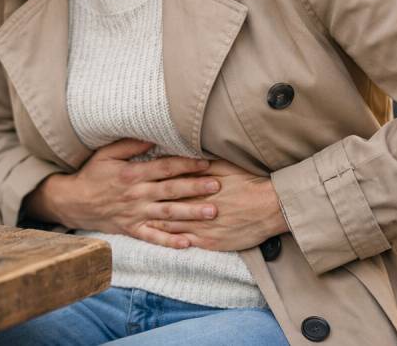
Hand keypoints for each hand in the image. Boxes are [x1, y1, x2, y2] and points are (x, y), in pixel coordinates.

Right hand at [25, 139, 221, 248]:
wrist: (74, 202)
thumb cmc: (93, 174)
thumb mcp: (106, 153)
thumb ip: (130, 144)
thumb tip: (152, 134)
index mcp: (132, 174)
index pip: (164, 168)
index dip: (186, 164)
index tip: (206, 163)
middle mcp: (136, 195)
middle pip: (170, 190)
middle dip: (195, 188)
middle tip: (218, 186)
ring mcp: (135, 214)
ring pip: (167, 214)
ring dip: (190, 214)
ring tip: (212, 213)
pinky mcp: (132, 229)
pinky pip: (153, 237)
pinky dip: (169, 241)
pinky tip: (188, 244)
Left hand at [145, 159, 288, 251]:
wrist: (271, 207)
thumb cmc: (248, 182)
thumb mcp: (224, 165)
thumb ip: (200, 162)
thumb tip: (181, 153)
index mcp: (197, 186)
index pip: (167, 184)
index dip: (150, 183)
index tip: (135, 179)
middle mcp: (195, 208)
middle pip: (164, 206)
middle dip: (144, 205)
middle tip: (125, 202)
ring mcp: (201, 227)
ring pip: (170, 226)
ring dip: (152, 222)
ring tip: (136, 220)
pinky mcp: (209, 242)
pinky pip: (184, 242)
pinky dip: (170, 240)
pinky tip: (159, 238)